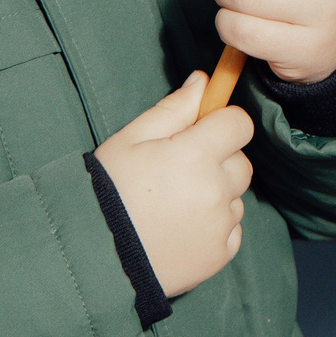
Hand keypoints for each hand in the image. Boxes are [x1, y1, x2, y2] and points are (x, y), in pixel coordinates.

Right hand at [94, 74, 254, 295]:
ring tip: (175, 203)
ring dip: (217, 195)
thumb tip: (203, 82)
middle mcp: (215, 190)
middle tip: (180, 171)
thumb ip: (173, 109)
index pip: (239, 124)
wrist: (94, 253)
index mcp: (195, 155)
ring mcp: (220, 226)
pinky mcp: (219, 255)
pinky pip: (233, 230)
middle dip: (219, 160)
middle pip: (241, 162)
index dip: (222, 124)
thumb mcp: (131, 139)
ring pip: (236, 197)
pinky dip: (215, 226)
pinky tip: (182, 227)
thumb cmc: (108, 189)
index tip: (203, 132)